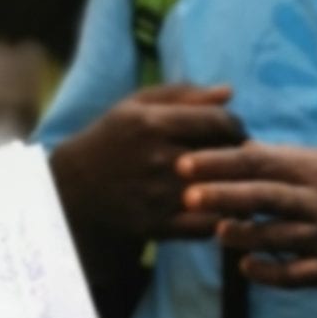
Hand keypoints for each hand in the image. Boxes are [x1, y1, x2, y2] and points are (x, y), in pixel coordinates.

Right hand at [51, 87, 244, 241]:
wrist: (74, 189)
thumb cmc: (112, 139)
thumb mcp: (137, 106)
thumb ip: (184, 95)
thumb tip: (229, 92)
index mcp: (152, 123)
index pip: (219, 122)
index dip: (236, 127)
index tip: (236, 133)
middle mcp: (156, 158)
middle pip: (224, 156)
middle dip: (239, 156)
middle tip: (242, 158)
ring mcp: (157, 194)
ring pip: (219, 192)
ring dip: (236, 189)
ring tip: (237, 183)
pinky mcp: (156, 225)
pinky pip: (206, 224)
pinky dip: (220, 218)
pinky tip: (220, 209)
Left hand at [179, 143, 316, 288]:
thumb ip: (287, 159)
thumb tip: (239, 149)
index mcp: (316, 168)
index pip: (258, 161)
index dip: (219, 163)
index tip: (185, 163)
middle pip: (262, 196)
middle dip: (222, 196)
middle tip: (185, 196)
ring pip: (273, 237)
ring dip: (240, 235)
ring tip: (216, 231)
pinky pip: (294, 275)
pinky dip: (267, 272)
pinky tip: (246, 268)